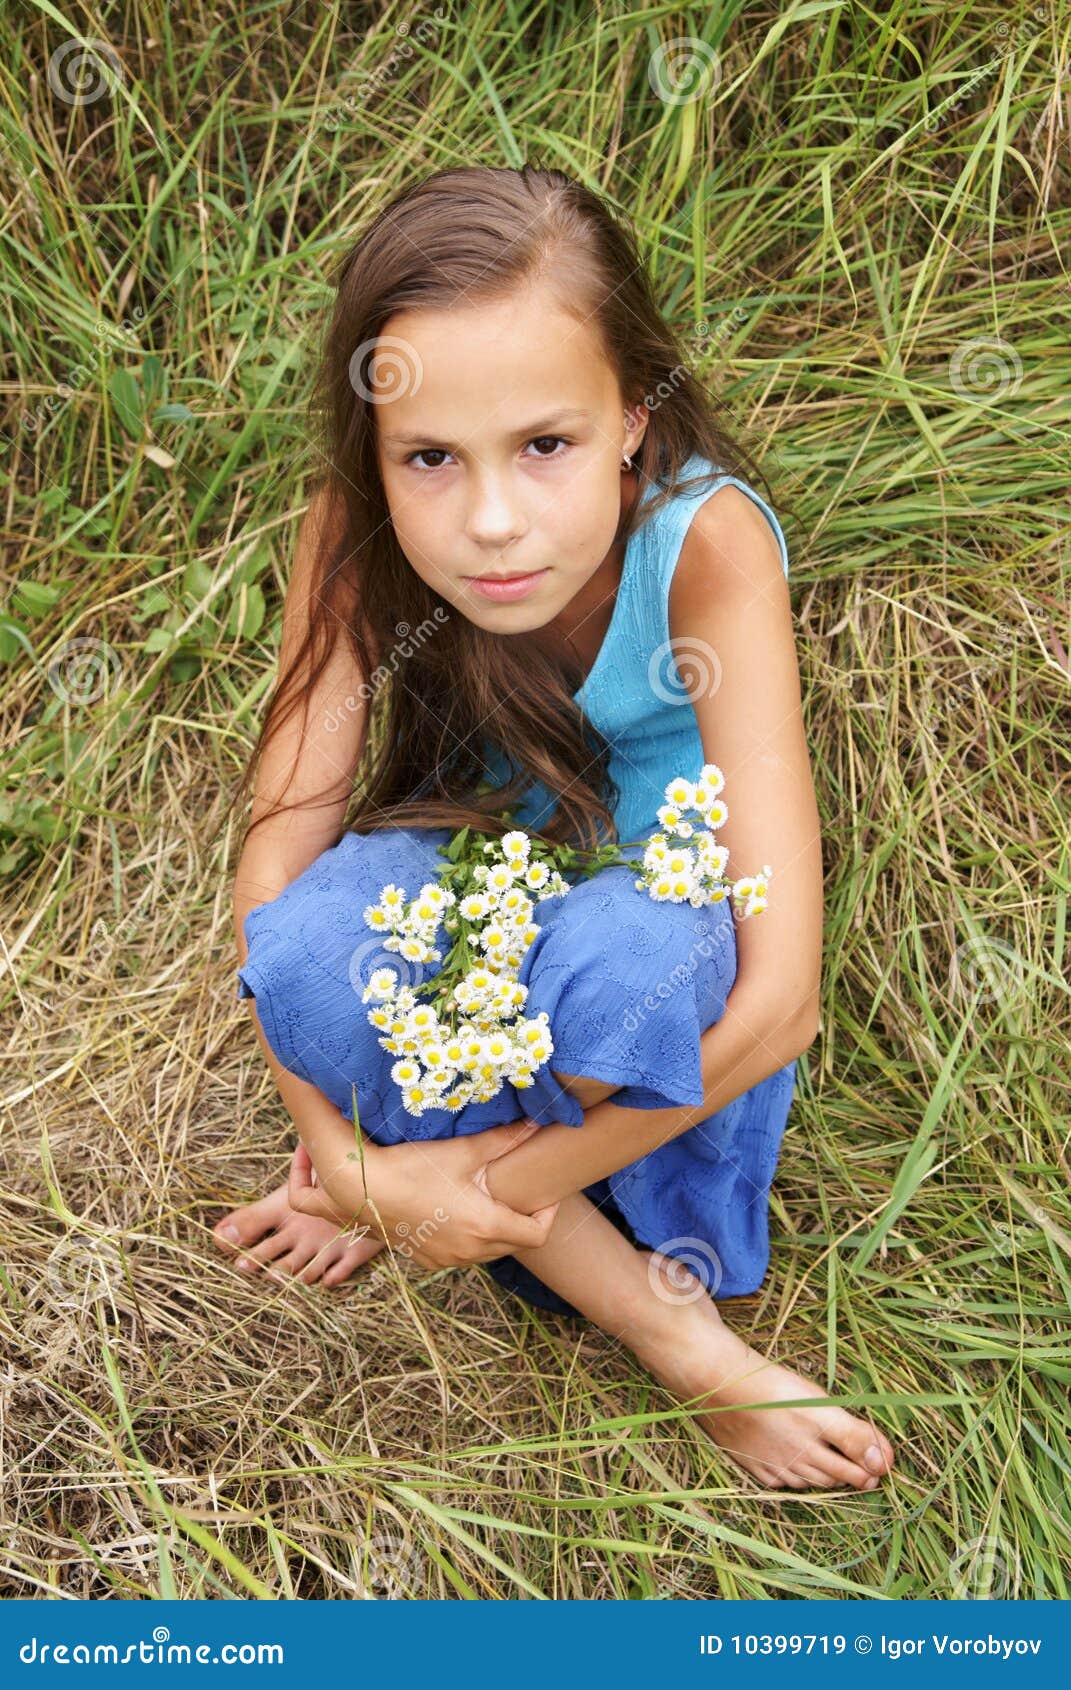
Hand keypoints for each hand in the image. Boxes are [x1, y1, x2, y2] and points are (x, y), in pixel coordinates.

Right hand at [287, 1116, 560, 1268]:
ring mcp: (447, 1259)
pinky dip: (470, 1237)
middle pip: (516, 1244)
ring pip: (488, 1251)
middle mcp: (470, 1250)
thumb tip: (537, 1123)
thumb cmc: (413, 1167)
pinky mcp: (428, 1259)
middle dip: (524, 1220)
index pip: (538, 1234)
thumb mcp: (463, 1150)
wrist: (361, 1189)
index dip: (549, 1214)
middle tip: (522, 1192)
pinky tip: (458, 1211)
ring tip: (490, 1199)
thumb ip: (504, 1138)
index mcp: (485, 1226)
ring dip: (496, 1230)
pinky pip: (462, 1253)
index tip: (546, 1194)